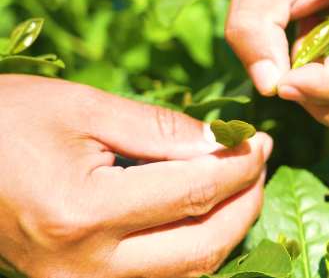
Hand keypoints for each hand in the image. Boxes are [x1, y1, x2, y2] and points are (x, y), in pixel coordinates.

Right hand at [0, 75, 271, 277]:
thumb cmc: (6, 121)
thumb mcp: (84, 109)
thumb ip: (161, 129)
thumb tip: (224, 144)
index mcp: (83, 213)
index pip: (193, 193)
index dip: (240, 167)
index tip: (261, 142)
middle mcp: (84, 266)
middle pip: (202, 245)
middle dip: (246, 203)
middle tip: (259, 164)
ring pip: (188, 272)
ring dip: (227, 231)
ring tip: (241, 188)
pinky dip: (194, 251)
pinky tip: (205, 217)